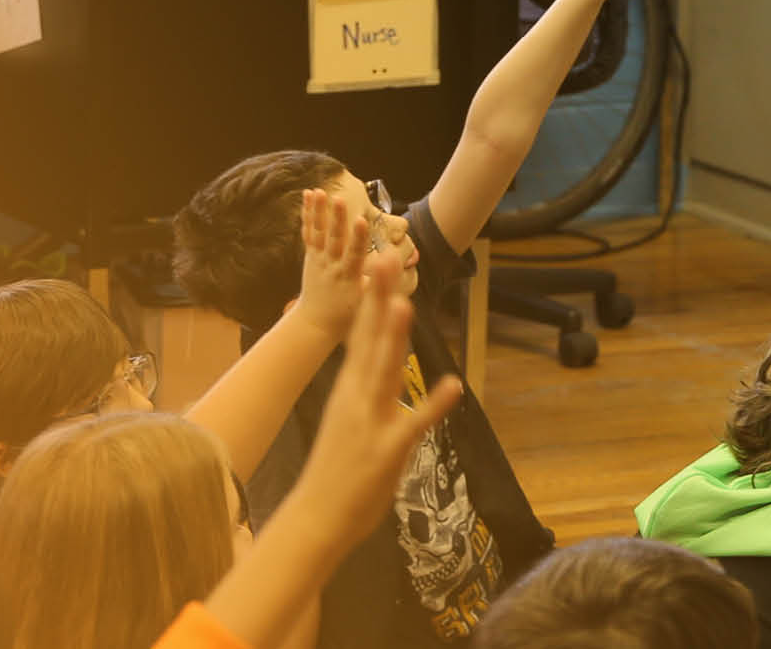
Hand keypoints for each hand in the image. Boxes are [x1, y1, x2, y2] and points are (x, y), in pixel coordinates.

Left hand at [288, 188, 372, 340]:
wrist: (316, 324)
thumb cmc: (346, 314)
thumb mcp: (365, 305)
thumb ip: (379, 284)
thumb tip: (394, 264)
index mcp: (348, 276)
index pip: (354, 254)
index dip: (358, 237)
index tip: (361, 219)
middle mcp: (331, 266)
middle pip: (334, 239)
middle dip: (336, 218)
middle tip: (338, 197)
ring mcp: (318, 260)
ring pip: (317, 233)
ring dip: (318, 211)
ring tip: (318, 190)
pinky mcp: (311, 256)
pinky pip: (308, 233)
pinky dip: (308, 214)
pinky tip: (308, 195)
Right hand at [292, 256, 461, 552]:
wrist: (316, 514)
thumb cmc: (336, 464)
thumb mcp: (347, 412)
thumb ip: (363, 382)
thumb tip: (373, 352)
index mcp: (349, 386)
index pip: (362, 331)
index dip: (372, 295)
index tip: (379, 258)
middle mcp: (357, 395)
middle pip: (370, 338)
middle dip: (379, 298)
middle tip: (386, 256)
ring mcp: (370, 421)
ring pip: (384, 372)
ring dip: (394, 339)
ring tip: (404, 305)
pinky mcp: (386, 449)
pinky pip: (414, 425)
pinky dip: (433, 405)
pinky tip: (453, 386)